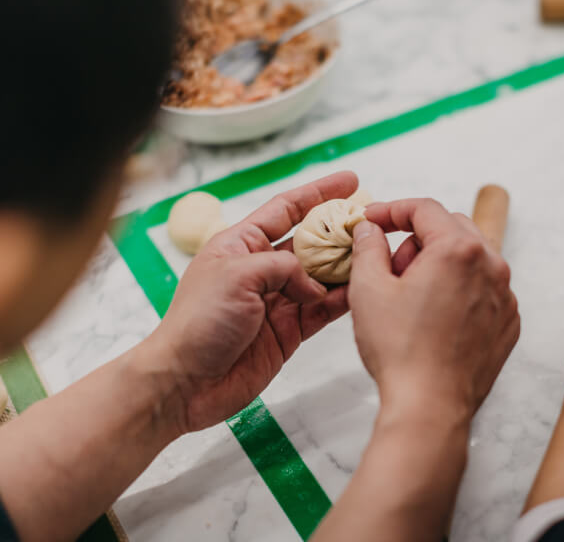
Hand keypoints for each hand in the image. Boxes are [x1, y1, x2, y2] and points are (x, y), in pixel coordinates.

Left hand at [147, 172, 357, 433]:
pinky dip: (343, 300)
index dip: (318, 193)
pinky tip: (363, 290)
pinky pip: (322, 310)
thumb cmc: (198, 322)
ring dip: (347, 266)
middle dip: (340, 231)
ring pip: (322, 277)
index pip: (286, 209)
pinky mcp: (288, 331)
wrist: (185, 382)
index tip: (350, 181)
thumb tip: (315, 285)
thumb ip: (284, 268)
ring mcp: (276, 301)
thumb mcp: (237, 276)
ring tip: (377, 254)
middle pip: (310, 242)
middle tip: (372, 222)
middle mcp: (261, 269)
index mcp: (241, 245)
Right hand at [348, 199, 519, 425]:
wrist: (430, 407)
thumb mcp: (368, 290)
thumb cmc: (401, 352)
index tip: (373, 221)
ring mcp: (505, 295)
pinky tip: (434, 318)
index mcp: (458, 250)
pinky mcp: (508, 321)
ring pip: (469, 258)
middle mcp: (491, 266)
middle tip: (391, 270)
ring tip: (412, 299)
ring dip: (439, 264)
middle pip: (450, 228)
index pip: (424, 209)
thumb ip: (368, 247)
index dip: (392, 210)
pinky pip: (483, 288)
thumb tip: (370, 230)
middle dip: (417, 239)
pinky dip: (459, 290)